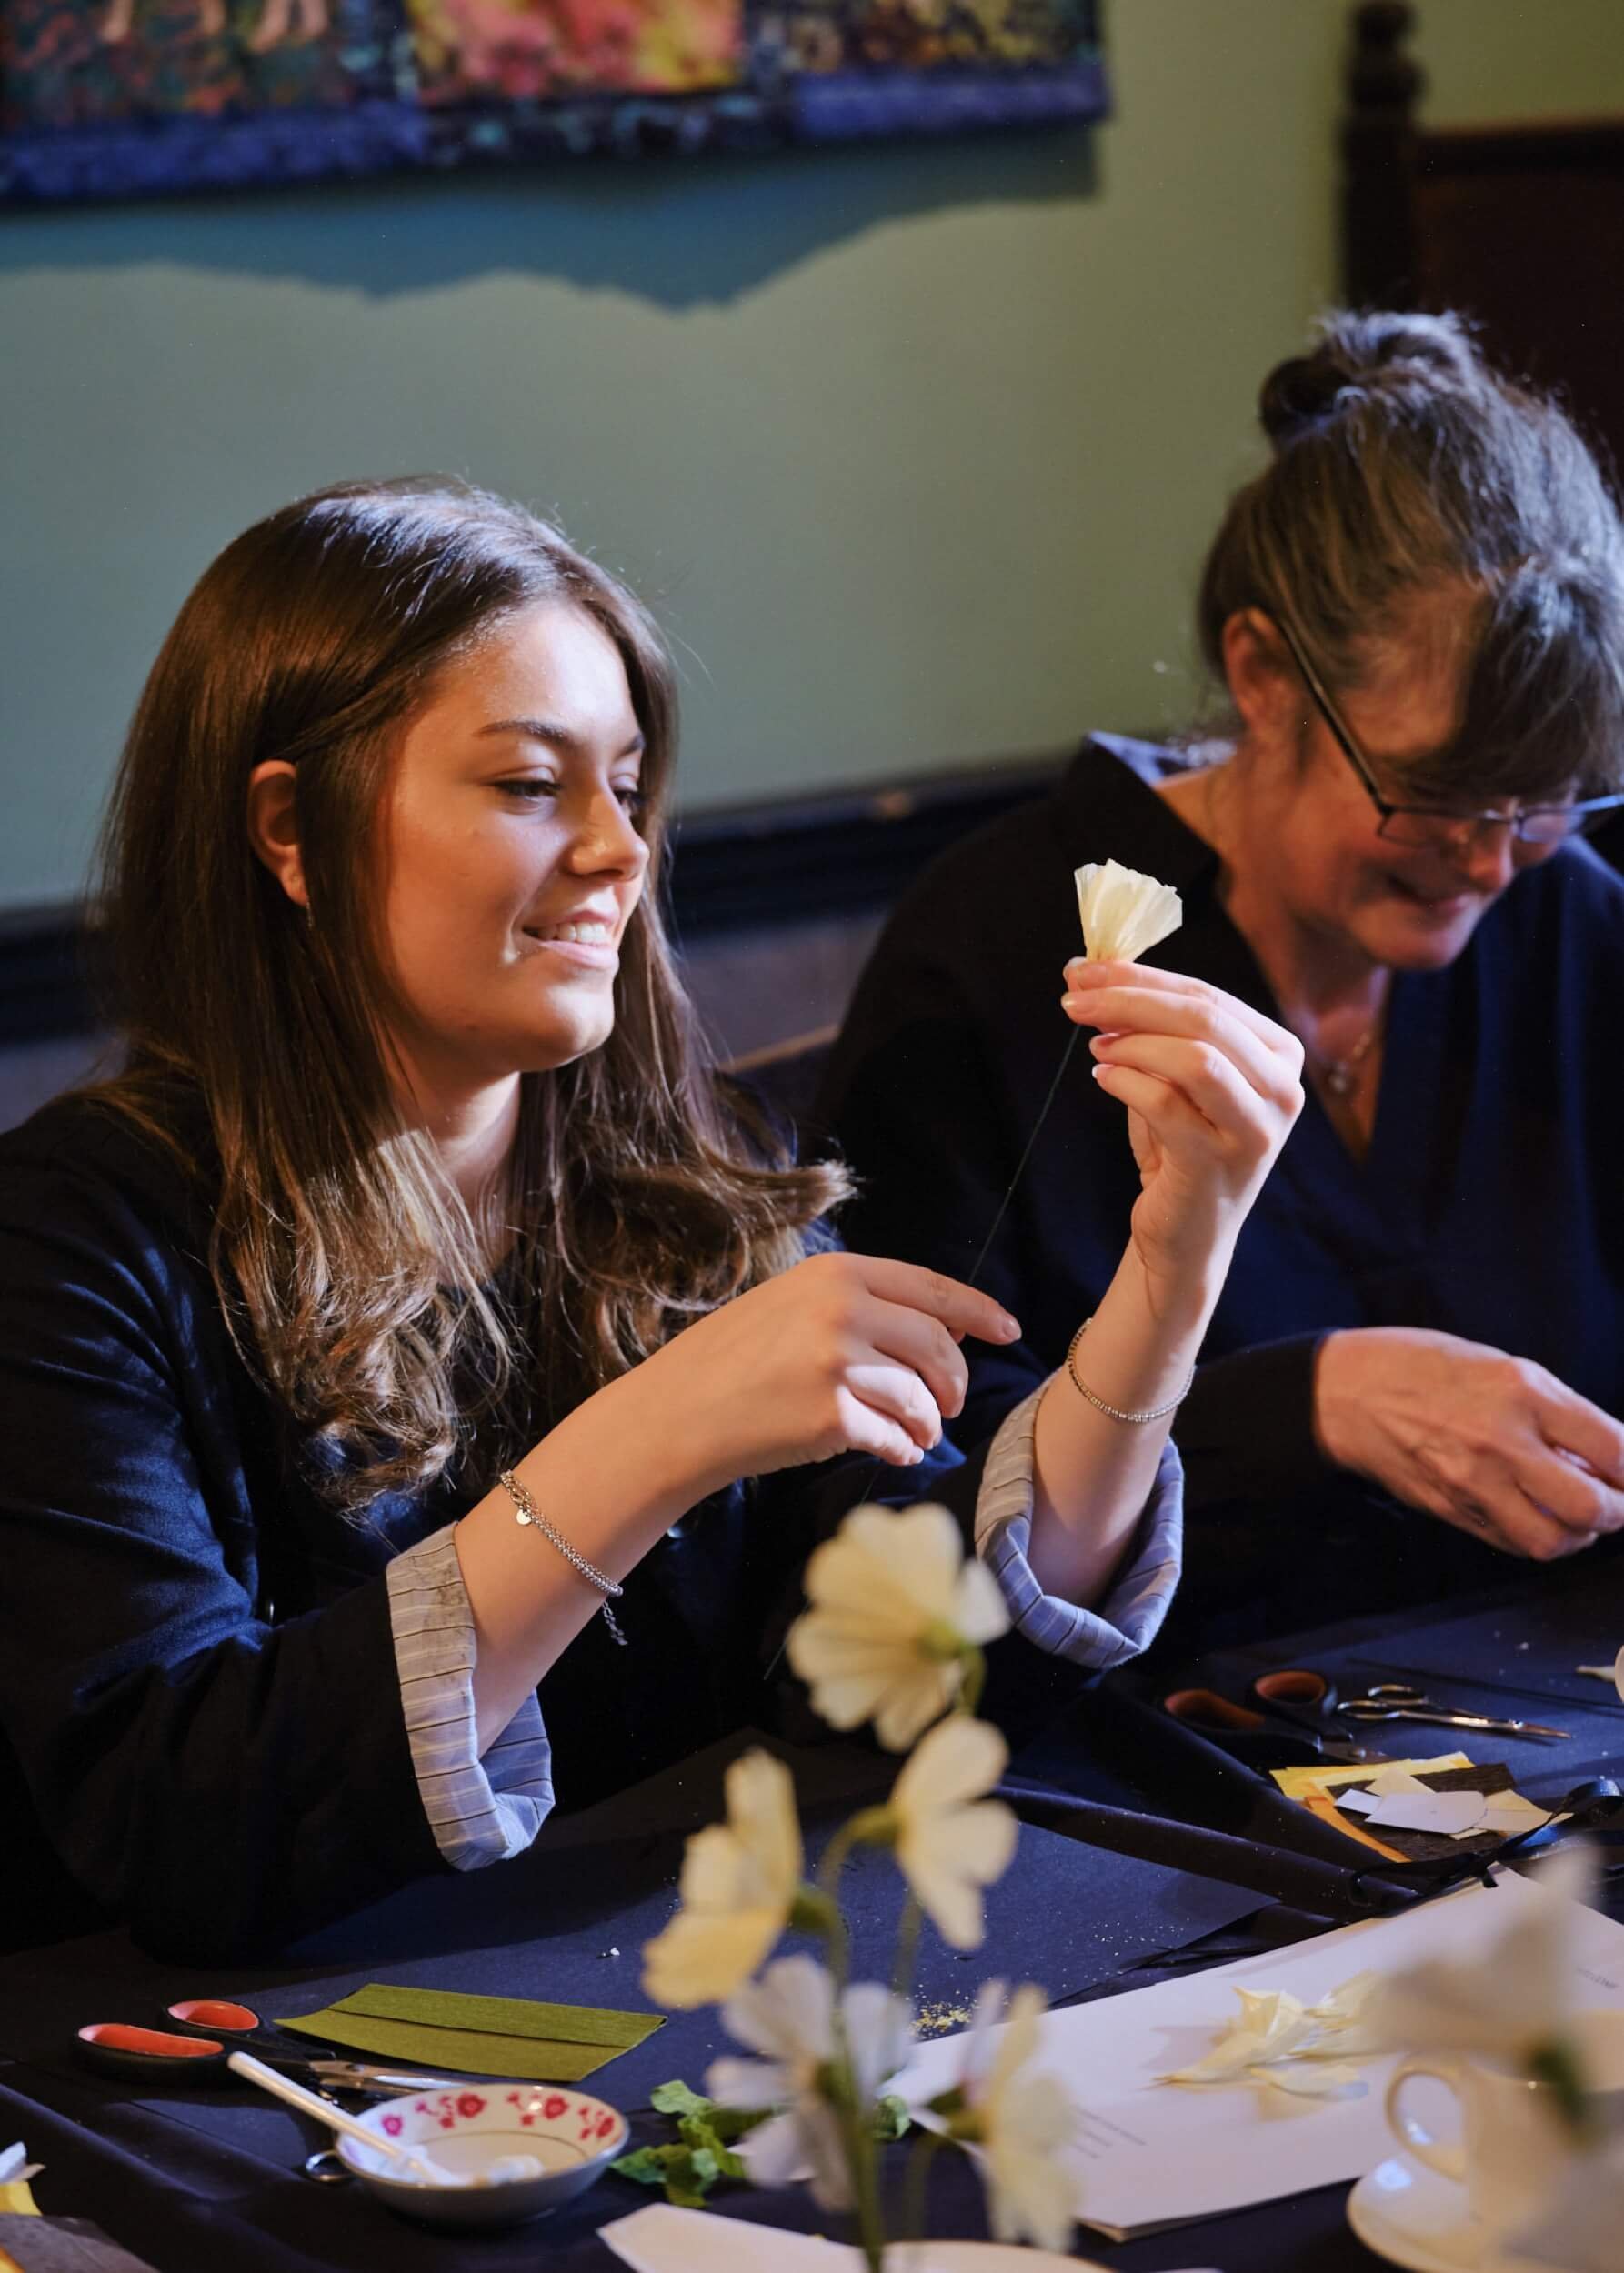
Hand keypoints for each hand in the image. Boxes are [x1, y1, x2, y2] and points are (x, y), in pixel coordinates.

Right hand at [632, 1250, 1021, 1494]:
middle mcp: (841, 1310)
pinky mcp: (832, 1416)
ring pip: (920, 1396)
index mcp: (835, 1273)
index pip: (930, 1288)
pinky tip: (891, 1450)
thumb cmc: (731, 1361)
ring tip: (915, 1433)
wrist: (676, 1413)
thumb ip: (860, 1304)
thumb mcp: (791, 1304)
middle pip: (937, 1345)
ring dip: (927, 1422)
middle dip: (954, 1380)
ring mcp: (837, 1363)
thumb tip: (942, 1327)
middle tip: (951, 1404)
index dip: (978, 1311)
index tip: (1008, 1331)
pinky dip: (900, 1448)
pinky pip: (894, 1436)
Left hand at [1062, 961, 1304, 1309]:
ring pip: (1195, 1057)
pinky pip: (1165, 1104)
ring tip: (1095, 1045)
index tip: (1084, 970)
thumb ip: (1149, 1026)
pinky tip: (1104, 1079)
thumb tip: (1087, 971)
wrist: (1186, 1233)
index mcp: (1278, 1054)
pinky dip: (1125, 1083)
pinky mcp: (1220, 1162)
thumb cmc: (1178, 1144)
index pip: (1208, 996)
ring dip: (1131, 1041)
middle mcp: (1282, 1089)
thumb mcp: (1172, 1076)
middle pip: (1203, 1018)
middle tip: (1074, 998)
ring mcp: (1257, 1128)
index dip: (1142, 977)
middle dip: (1129, 999)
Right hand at [1315, 1326, 1623, 1558]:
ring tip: (1576, 1514)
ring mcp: (1473, 1483)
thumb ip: (1557, 1411)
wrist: (1347, 1393)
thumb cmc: (1424, 1367)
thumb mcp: (1503, 1365)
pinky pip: (1512, 1542)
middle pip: (1589, 1508)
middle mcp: (1501, 1442)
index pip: (1612, 1449)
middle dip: (1616, 1511)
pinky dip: (1536, 1536)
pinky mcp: (1452, 1510)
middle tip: (1616, 1500)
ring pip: (1551, 1540)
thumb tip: (1606, 1456)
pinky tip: (1536, 1515)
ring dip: (1576, 1534)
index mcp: (1522, 1392)